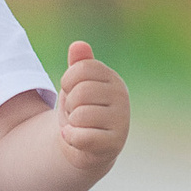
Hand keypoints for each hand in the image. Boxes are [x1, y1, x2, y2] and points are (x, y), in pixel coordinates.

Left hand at [57, 41, 128, 173]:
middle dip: (70, 105)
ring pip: (80, 115)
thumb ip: (78, 64)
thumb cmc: (81, 110)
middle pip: (80, 92)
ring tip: (81, 125)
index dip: (67, 81)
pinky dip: (71, 137)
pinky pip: (82, 136)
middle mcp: (122, 97)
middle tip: (77, 112)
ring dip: (72, 123)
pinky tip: (75, 138)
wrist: (86, 145)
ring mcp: (121, 121)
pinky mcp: (114, 143)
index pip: (81, 68)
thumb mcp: (77, 84)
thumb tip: (78, 45)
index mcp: (113, 78)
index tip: (72, 91)